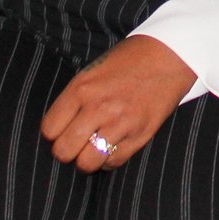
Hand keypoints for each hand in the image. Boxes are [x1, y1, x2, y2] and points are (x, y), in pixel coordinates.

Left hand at [39, 35, 196, 171]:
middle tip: (76, 144)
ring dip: (88, 159)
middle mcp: (98, 107)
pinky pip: (113, 162)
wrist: (169, 56)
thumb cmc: (128, 62)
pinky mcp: (140, 134)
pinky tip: (114, 145)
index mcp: (82, 88)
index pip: (49, 130)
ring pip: (87, 162)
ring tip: (94, 149)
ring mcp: (120, 122)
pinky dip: (110, 159)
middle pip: (64, 150)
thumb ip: (74, 99)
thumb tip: (58, 130)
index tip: (62, 132)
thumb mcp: (93, 72)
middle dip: (67, 151)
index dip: (54, 135)